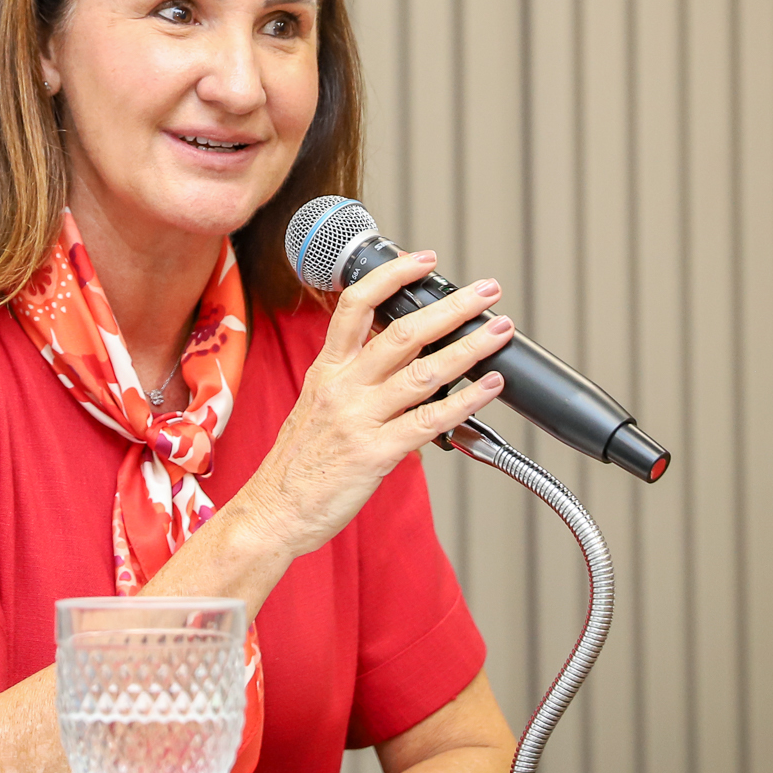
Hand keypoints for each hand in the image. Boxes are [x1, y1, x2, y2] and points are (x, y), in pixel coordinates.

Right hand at [242, 253, 511, 557]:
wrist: (273, 511)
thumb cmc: (299, 464)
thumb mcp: (317, 405)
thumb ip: (354, 378)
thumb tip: (400, 355)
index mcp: (326, 371)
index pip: (355, 305)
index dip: (392, 277)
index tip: (423, 261)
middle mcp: (342, 388)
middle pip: (402, 332)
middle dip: (451, 307)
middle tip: (485, 292)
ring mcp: (358, 419)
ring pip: (424, 372)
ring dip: (469, 348)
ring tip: (499, 332)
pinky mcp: (375, 453)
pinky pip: (429, 421)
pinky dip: (466, 402)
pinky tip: (489, 388)